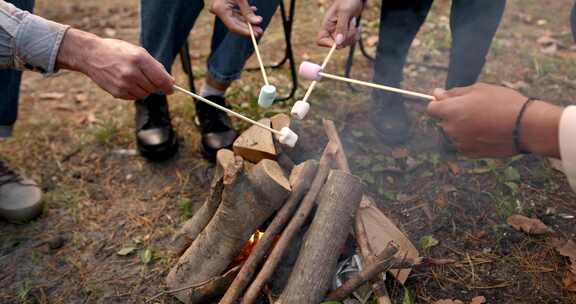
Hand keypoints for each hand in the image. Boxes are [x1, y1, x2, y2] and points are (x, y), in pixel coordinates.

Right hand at [57, 29, 174, 99]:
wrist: (91, 55)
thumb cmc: (118, 51)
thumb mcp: (138, 52)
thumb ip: (155, 66)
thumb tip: (170, 82)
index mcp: (139, 59)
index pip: (161, 79)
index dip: (169, 86)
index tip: (171, 88)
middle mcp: (132, 73)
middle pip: (154, 88)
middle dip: (154, 84)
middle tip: (146, 76)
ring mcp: (124, 84)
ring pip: (145, 94)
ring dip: (144, 88)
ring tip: (133, 77)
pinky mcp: (117, 93)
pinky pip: (134, 97)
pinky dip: (134, 92)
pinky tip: (125, 81)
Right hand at [210, 0, 262, 36]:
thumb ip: (248, 11)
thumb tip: (257, 22)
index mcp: (220, 9)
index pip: (233, 26)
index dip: (245, 31)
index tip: (255, 34)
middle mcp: (219, 10)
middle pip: (235, 24)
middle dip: (248, 27)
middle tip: (260, 31)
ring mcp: (221, 8)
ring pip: (236, 18)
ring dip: (248, 20)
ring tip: (259, 21)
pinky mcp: (225, 5)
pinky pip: (235, 12)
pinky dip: (244, 13)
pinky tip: (254, 10)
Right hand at [317, 0, 363, 47]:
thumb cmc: (348, 1)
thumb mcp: (344, 12)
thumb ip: (341, 27)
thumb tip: (338, 43)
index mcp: (327, 25)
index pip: (321, 40)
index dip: (328, 44)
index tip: (339, 41)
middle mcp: (332, 31)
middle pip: (337, 44)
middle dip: (347, 36)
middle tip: (352, 23)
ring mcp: (340, 32)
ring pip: (346, 43)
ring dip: (353, 35)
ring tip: (354, 22)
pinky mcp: (348, 33)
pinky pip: (352, 41)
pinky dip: (357, 35)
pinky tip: (358, 27)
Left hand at [427, 83, 562, 157]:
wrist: (526, 127)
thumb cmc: (504, 103)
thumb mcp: (479, 89)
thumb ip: (454, 93)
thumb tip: (437, 93)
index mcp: (451, 111)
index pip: (431, 108)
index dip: (439, 103)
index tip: (449, 101)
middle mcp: (451, 129)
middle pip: (443, 121)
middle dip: (453, 115)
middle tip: (476, 108)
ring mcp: (459, 143)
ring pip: (454, 133)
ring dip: (462, 127)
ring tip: (486, 120)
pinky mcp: (470, 153)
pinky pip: (463, 143)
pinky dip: (470, 138)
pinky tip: (487, 132)